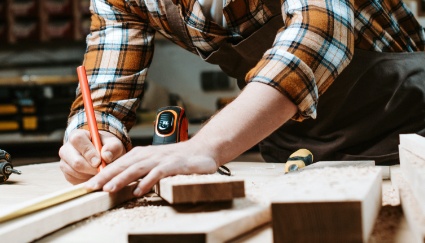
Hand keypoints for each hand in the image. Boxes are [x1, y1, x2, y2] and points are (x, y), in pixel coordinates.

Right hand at [59, 129, 125, 183]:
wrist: (103, 158)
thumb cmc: (108, 148)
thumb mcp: (114, 145)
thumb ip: (112, 148)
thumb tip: (106, 156)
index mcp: (77, 135)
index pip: (78, 140)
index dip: (89, 152)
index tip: (99, 161)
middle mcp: (67, 148)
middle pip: (76, 161)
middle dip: (92, 168)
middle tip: (102, 170)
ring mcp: (64, 162)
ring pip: (76, 172)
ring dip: (90, 174)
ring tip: (99, 171)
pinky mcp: (66, 174)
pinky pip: (75, 180)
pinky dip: (86, 180)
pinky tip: (93, 175)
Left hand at [84, 141, 218, 196]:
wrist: (202, 150)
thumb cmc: (177, 158)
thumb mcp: (156, 162)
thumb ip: (140, 170)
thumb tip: (120, 182)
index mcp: (142, 154)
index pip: (118, 164)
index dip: (102, 174)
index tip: (88, 185)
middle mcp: (149, 154)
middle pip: (123, 165)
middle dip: (105, 176)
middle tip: (90, 188)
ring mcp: (161, 159)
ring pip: (137, 168)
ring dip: (122, 178)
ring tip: (108, 189)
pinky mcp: (174, 165)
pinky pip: (158, 173)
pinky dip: (147, 181)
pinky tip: (139, 191)